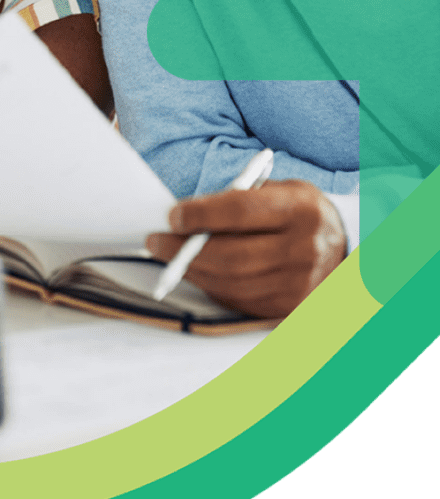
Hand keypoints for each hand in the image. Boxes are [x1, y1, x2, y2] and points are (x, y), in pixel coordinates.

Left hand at [146, 179, 346, 318]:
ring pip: (231, 282)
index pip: (241, 211)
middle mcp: (305, 249)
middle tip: (156, 241)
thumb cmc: (298, 213)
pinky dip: (210, 286)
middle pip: (231, 255)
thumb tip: (184, 215)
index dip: (201, 214)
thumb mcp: (279, 191)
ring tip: (167, 257)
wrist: (344, 248)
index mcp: (301, 210)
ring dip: (191, 270)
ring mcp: (300, 283)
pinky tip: (194, 272)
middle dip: (184, 249)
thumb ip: (238, 199)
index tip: (172, 215)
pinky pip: (238, 299)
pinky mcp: (290, 307)